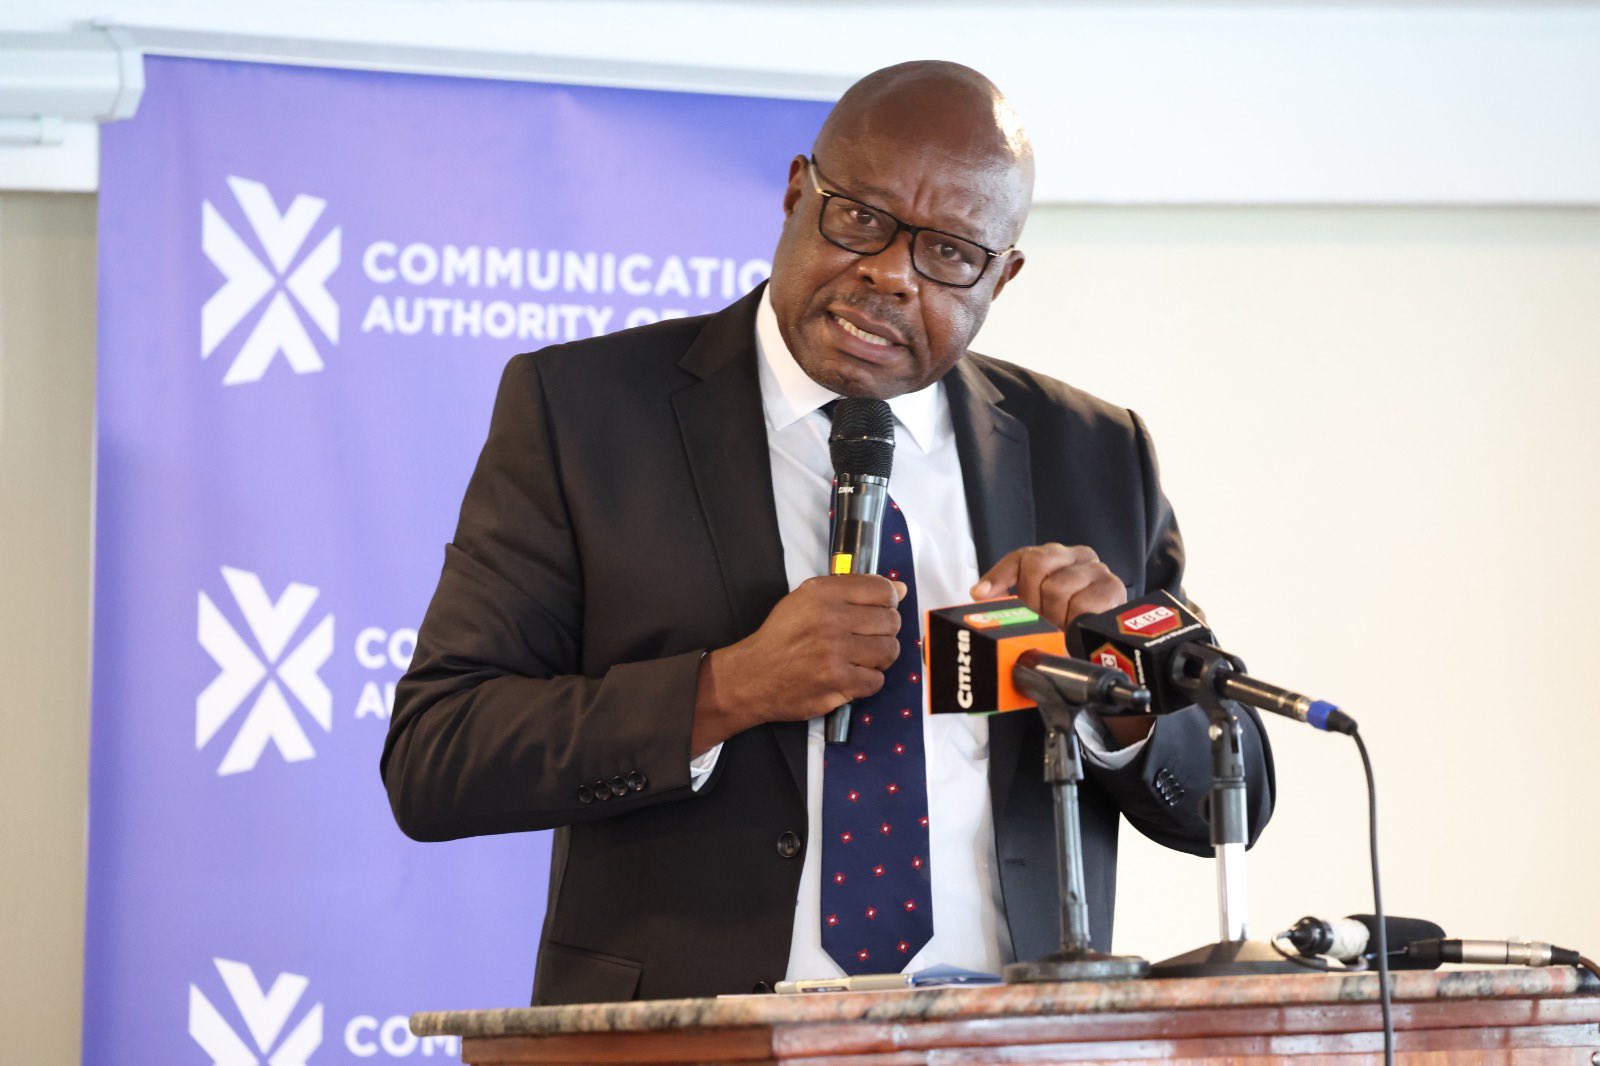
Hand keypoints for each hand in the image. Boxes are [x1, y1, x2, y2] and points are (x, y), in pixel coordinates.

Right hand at [692, 575, 905, 754]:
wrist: (752, 676)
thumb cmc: (782, 637)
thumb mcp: (806, 600)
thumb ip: (852, 590)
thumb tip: (900, 589)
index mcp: (821, 593)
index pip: (881, 589)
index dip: (888, 601)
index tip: (881, 609)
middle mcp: (829, 619)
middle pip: (890, 621)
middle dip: (885, 631)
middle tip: (867, 638)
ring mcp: (834, 652)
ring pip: (889, 651)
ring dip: (880, 657)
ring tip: (861, 658)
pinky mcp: (837, 682)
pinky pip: (877, 680)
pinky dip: (868, 681)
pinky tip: (851, 676)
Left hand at [971, 543, 1126, 630]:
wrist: (1107, 644)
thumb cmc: (1067, 624)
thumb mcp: (1036, 607)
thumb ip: (1010, 595)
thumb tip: (980, 594)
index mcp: (1056, 556)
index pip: (1021, 556)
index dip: (999, 575)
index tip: (981, 594)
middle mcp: (1078, 556)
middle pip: (1037, 565)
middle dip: (1032, 599)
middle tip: (1040, 618)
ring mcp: (1097, 570)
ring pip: (1057, 587)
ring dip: (1054, 615)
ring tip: (1061, 626)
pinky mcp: (1113, 588)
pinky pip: (1081, 604)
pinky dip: (1073, 622)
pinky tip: (1076, 628)